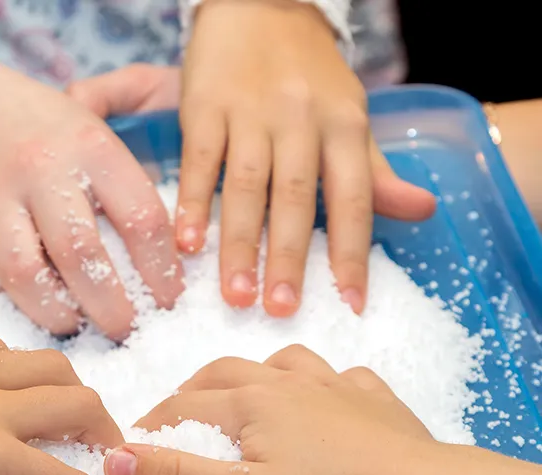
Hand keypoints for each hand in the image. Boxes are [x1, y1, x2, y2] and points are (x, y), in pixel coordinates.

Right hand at [0, 46, 183, 340]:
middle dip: (110, 308)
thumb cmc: (46, 128)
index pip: (141, 218)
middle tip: (124, 331)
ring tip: (72, 326)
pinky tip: (2, 312)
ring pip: (24, 270)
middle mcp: (43, 166)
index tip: (168, 303)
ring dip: (52, 312)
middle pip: (82, 254)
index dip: (161, 271)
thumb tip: (172, 255)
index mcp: (92, 147)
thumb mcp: (97, 136)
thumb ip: (129, 189)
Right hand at [103, 345, 434, 474]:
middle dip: (191, 392)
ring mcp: (331, 382)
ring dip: (249, 376)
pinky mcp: (368, 394)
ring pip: (277, 362)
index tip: (132, 443)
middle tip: (177, 417)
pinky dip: (313, 381)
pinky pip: (333, 374)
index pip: (182, 406)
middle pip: (222, 373)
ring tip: (240, 396)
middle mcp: (284, 380)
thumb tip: (112, 459)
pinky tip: (318, 397)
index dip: (151, 424)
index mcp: (249, 401)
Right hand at [177, 0, 435, 313]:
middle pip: (295, 198)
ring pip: (246, 186)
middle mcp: (301, 118)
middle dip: (288, 258)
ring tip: (236, 295)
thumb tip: (421, 211)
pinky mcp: (206, 104)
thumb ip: (375, 170)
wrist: (261, 2)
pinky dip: (192, 203)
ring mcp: (250, 111)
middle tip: (281, 310)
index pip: (353, 199)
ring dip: (239, 244)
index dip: (352, 254)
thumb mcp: (351, 115)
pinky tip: (186, 245)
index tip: (349, 304)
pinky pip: (199, 161)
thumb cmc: (309, 74)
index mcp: (344, 124)